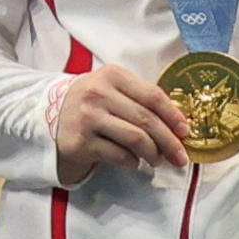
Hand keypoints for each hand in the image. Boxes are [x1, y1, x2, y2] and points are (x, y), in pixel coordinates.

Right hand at [50, 62, 188, 180]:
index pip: (152, 96)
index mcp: (112, 75)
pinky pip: (119, 156)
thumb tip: (178, 124)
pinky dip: (133, 162)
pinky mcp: (81, 143)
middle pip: (146, 120)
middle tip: (179, 156)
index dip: (173, 116)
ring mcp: (88, 118)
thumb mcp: (113, 89)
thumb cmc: (93, 103)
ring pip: (136, 139)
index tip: (185, 132)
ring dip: (153, 154)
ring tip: (157, 160)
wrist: (53, 117)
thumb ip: (141, 99)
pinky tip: (134, 162)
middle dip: (169, 141)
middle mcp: (98, 94)